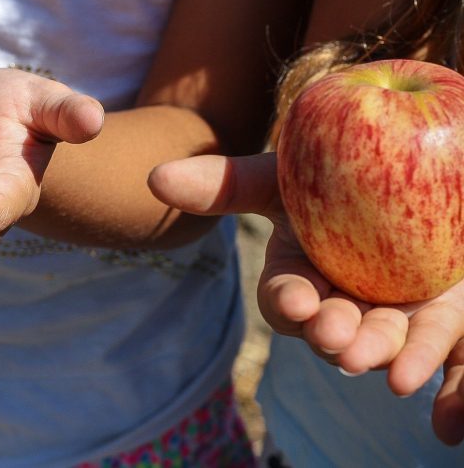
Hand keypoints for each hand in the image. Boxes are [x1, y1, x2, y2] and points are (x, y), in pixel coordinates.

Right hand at [148, 152, 463, 444]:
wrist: (403, 165)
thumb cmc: (331, 172)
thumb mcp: (280, 177)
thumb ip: (223, 183)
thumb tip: (154, 178)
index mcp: (301, 278)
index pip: (287, 299)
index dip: (288, 302)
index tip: (296, 301)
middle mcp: (345, 303)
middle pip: (336, 329)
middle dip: (335, 337)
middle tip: (338, 337)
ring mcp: (397, 314)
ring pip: (389, 345)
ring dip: (387, 358)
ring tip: (390, 366)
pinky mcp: (448, 320)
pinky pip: (452, 363)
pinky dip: (453, 398)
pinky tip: (448, 423)